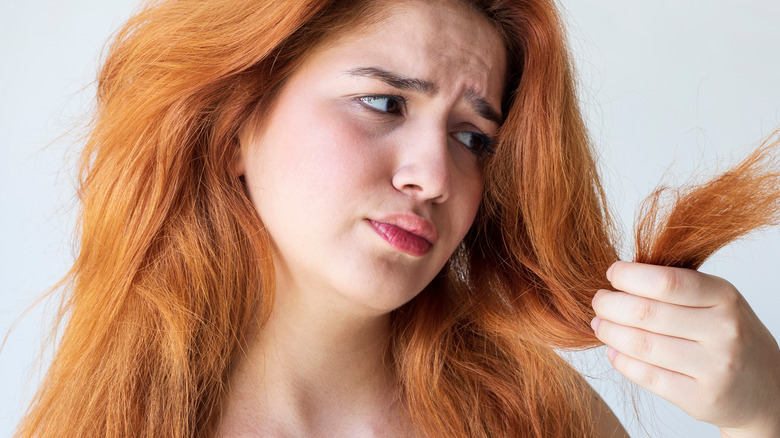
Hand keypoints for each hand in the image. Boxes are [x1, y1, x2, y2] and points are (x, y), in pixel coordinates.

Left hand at [591, 261, 779, 436]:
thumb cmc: (728, 334)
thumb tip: (620, 276)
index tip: (612, 274)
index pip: (666, 282)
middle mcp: (723, 331)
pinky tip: (614, 351)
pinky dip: (622, 361)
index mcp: (724, 297)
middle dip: (610, 305)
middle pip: (645, 313)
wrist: (765, 386)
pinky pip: (647, 376)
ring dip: (609, 332)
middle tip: (599, 302)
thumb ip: (676, 286)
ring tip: (600, 325)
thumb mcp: (715, 300)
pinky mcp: (701, 398)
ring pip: (642, 345)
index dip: (629, 276)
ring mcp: (714, 367)